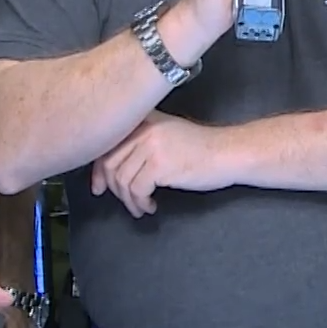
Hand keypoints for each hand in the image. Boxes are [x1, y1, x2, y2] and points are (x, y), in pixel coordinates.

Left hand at [90, 111, 234, 216]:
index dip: (98, 170)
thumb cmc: (200, 148)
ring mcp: (150, 145)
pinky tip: (151, 206)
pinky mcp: (159, 164)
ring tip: (141, 207)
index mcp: (142, 120)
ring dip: (129, 200)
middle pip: (110, 163)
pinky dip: (141, 203)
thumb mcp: (166, 134)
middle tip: (124, 202)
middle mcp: (143, 129)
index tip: (99, 187)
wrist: (227, 153)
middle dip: (112, 189)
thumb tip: (111, 170)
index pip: (107, 145)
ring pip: (122, 180)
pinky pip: (137, 190)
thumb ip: (140, 142)